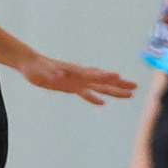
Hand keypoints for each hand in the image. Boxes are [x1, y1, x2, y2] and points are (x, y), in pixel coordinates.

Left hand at [12, 52, 137, 105]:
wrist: (31, 64)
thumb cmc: (36, 68)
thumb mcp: (43, 72)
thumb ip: (52, 75)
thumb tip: (58, 77)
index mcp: (75, 72)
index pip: (94, 75)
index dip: (106, 77)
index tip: (119, 77)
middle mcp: (80, 77)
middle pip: (104, 82)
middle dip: (120, 85)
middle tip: (135, 88)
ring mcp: (78, 82)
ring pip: (100, 88)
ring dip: (114, 91)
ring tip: (129, 95)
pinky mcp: (72, 87)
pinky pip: (87, 94)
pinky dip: (95, 98)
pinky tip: (103, 103)